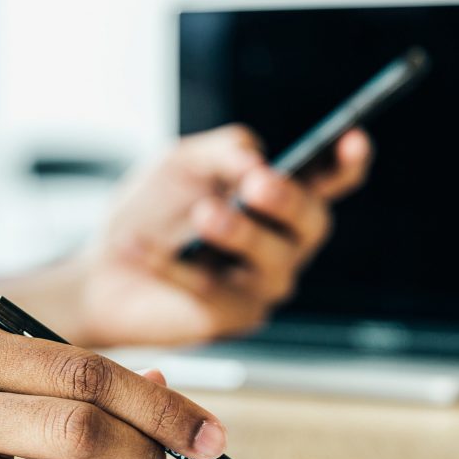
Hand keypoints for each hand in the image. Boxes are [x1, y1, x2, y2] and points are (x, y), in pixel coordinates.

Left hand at [78, 124, 371, 344]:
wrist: (105, 268)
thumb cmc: (151, 212)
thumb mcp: (182, 163)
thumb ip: (223, 150)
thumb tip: (258, 161)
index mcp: (278, 199)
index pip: (329, 181)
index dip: (347, 163)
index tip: (353, 140)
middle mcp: (284, 243)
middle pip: (312, 222)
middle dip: (289, 201)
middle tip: (257, 185)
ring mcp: (262, 284)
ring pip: (275, 261)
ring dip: (243, 233)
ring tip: (205, 214)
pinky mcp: (232, 318)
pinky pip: (216, 291)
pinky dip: (177, 267)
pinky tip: (140, 247)